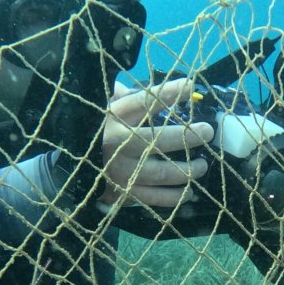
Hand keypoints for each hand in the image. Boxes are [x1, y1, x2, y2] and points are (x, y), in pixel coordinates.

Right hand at [100, 78, 212, 207]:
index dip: (169, 93)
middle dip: (188, 136)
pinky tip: (189, 192)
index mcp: (114, 118)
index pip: (144, 102)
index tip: (191, 87)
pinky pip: (156, 198)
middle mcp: (117, 144)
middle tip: (208, 132)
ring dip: (188, 170)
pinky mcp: (125, 193)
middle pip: (157, 140)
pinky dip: (175, 196)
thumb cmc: (104, 132)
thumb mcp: (111, 110)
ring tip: (202, 165)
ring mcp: (121, 171)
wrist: (75, 169)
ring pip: (162, 173)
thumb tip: (164, 85)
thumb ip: (129, 97)